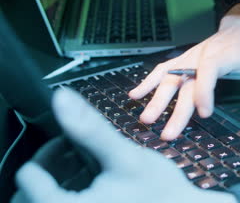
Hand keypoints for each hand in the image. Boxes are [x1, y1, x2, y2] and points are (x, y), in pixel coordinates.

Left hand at [15, 88, 236, 202]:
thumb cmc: (160, 191)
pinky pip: (67, 201)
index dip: (48, 152)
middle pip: (32, 192)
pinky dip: (76, 188)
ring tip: (92, 165)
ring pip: (49, 197)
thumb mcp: (125, 156)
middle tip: (78, 153)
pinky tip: (99, 179)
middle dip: (53, 166)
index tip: (69, 143)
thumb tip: (61, 99)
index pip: (28, 178)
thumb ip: (90, 129)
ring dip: (63, 177)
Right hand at [129, 0, 239, 139]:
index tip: (204, 113)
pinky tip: (135, 94)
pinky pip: (164, 69)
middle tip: (167, 134)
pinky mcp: (186, 60)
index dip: (205, 90)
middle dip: (175, 109)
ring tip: (145, 119)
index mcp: (227, 53)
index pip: (210, 69)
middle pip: (186, 81)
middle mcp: (204, 54)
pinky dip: (149, 81)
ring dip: (156, 98)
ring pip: (170, 77)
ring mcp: (192, 57)